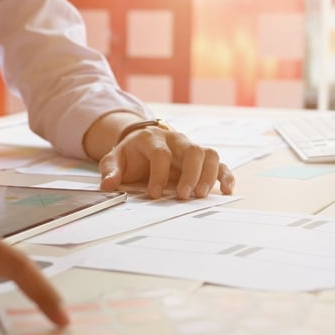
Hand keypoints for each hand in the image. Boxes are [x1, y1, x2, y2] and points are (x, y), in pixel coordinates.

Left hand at [99, 125, 234, 199]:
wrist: (141, 144)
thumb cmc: (130, 155)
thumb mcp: (115, 160)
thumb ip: (111, 170)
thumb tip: (108, 184)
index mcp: (152, 139)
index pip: (161, 153)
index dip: (159, 174)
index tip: (154, 194)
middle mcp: (176, 140)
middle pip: (192, 150)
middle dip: (190, 174)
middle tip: (183, 196)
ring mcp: (190, 148)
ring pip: (209, 154)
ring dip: (208, 175)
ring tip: (201, 195)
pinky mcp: (201, 159)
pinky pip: (219, 163)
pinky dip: (225, 175)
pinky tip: (226, 190)